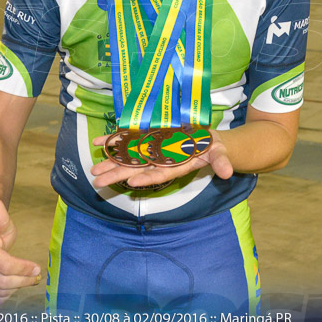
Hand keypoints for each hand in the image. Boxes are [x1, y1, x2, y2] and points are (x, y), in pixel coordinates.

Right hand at [0, 199, 40, 304]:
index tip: (37, 268)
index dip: (24, 269)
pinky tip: (12, 285)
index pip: (5, 266)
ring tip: (24, 279)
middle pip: (3, 282)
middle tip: (35, 277)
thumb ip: (1, 217)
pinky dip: (6, 295)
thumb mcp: (3, 224)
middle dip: (23, 280)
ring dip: (16, 288)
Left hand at [90, 131, 234, 188]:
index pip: (160, 173)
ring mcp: (155, 150)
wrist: (212, 144)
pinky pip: (131, 141)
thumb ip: (222, 163)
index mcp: (178, 165)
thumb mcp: (222, 155)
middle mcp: (163, 160)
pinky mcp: (152, 139)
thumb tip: (228, 172)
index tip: (130, 182)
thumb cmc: (218, 150)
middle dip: (117, 174)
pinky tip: (98, 143)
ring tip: (93, 169)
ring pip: (130, 157)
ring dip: (111, 162)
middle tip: (96, 181)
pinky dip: (115, 141)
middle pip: (138, 169)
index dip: (146, 178)